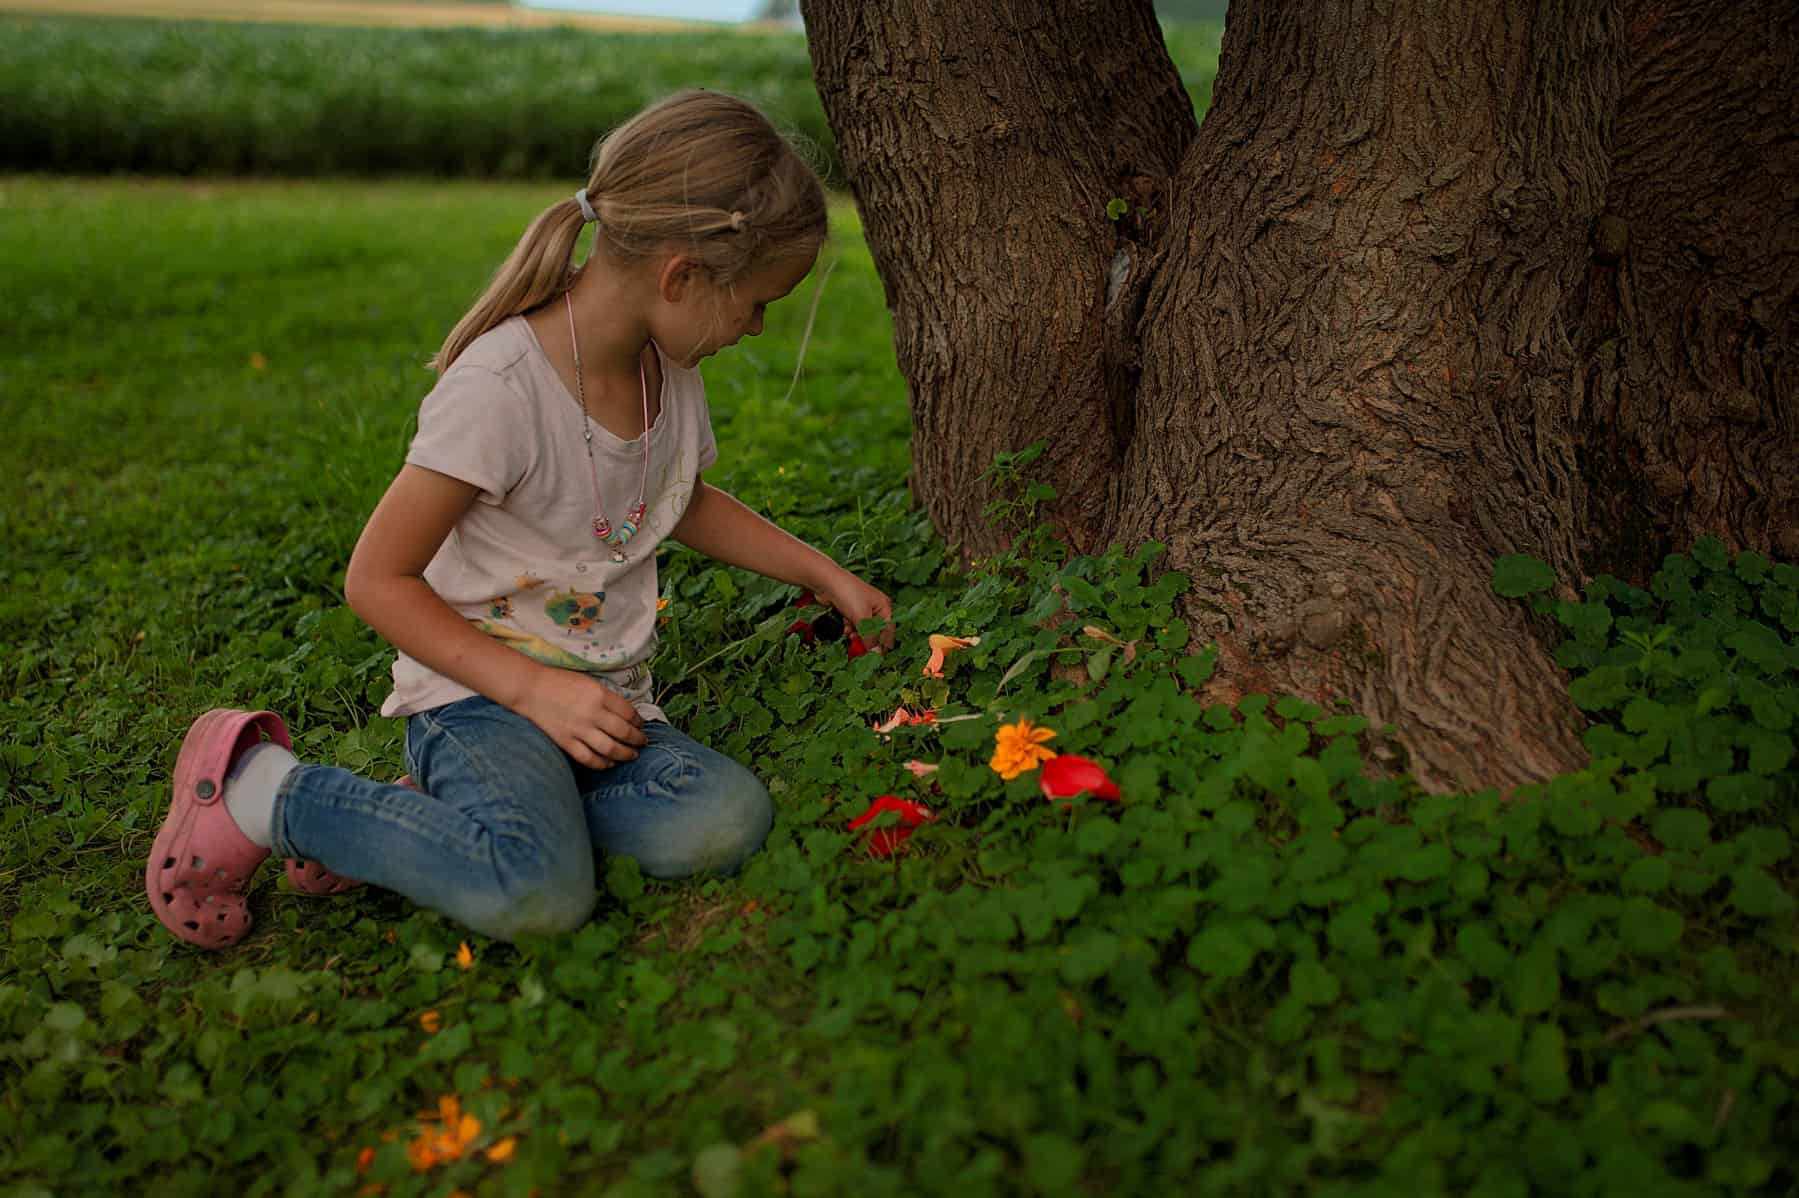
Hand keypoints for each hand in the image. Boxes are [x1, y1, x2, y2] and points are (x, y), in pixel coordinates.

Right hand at [513, 667, 647, 768]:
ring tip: (632, 755)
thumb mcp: (589, 682)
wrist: (530, 689)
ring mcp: (579, 730)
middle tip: (643, 742)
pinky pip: (589, 758)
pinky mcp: (566, 742)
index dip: (639, 721)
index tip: (641, 725)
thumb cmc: (560, 682)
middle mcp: (592, 713)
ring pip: (610, 749)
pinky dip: (602, 764)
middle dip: (637, 739)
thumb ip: (607, 698)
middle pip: (624, 732)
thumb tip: (626, 714)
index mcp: (600, 695)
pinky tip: (610, 764)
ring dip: (625, 754)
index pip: (629, 713)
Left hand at [813, 567, 894, 651]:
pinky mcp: (850, 609)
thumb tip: (875, 654)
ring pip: (863, 628)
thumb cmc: (849, 596)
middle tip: (861, 650)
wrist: (827, 582)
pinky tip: (846, 629)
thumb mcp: (862, 619)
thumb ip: (869, 638)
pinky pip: (854, 624)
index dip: (883, 644)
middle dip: (868, 639)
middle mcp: (876, 607)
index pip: (888, 630)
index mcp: (884, 606)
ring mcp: (862, 608)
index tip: (876, 657)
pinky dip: (850, 628)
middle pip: (875, 630)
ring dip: (857, 634)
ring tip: (851, 636)